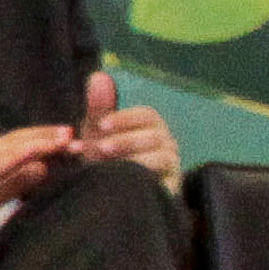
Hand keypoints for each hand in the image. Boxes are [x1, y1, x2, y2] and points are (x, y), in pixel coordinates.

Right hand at [0, 124, 74, 256]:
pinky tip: (34, 154)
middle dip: (46, 136)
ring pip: (9, 148)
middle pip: (17, 140)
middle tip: (75, 133)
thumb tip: (43, 168)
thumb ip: (15, 183)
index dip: (45, 140)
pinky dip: (15, 156)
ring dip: (38, 142)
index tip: (73, 139)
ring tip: (63, 139)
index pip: (19, 145)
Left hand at [75, 71, 181, 190]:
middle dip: (124, 141)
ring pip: (160, 153)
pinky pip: (163, 173)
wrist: (109, 194)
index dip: (125, 118)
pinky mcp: (171, 182)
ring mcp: (171, 162)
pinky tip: (123, 174)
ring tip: (105, 162)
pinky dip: (142, 171)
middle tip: (99, 148)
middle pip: (154, 134)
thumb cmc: (104, 158)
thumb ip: (99, 107)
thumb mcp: (96, 132)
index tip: (102, 125)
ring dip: (130, 157)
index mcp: (150, 125)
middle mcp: (165, 141)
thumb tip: (98, 75)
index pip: (146, 115)